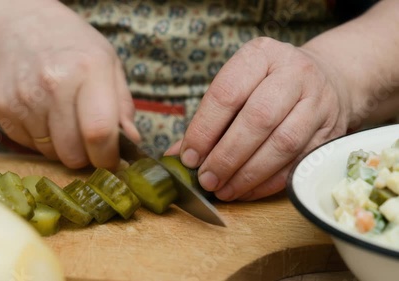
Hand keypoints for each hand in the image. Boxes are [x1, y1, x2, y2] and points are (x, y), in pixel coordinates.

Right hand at [0, 0, 139, 168]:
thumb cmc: (71, 45)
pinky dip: (41, 139)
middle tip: (89, 142)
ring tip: (64, 118)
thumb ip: (123, 104)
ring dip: (63, 147)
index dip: (107, 156)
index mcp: (88, 70)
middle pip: (73, 152)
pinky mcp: (2, 110)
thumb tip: (131, 140)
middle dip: (86, 157)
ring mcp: (24, 98)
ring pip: (51, 153)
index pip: (99, 131)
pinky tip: (43, 114)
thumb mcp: (108, 62)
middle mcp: (54, 84)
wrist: (17, 25)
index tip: (111, 159)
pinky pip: (29, 145)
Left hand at [166, 37, 350, 200]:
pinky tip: (247, 191)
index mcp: (261, 55)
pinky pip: (298, 162)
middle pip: (258, 118)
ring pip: (283, 143)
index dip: (204, 130)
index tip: (189, 157)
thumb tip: (176, 157)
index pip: (227, 93)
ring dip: (248, 173)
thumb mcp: (238, 86)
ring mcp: (318, 101)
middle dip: (227, 155)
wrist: (326, 78)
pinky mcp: (332, 130)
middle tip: (207, 179)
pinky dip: (269, 182)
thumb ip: (208, 119)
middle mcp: (294, 72)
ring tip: (224, 190)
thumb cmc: (267, 85)